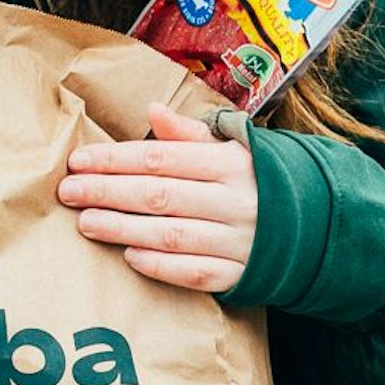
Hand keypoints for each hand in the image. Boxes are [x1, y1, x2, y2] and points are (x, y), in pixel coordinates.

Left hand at [56, 102, 256, 293]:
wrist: (316, 225)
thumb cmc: (256, 180)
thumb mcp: (231, 149)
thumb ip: (188, 134)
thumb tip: (152, 110)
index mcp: (228, 163)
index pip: (161, 159)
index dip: (116, 160)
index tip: (78, 161)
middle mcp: (234, 200)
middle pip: (159, 196)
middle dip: (108, 192)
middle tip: (68, 192)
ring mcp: (238, 240)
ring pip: (172, 235)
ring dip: (124, 229)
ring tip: (85, 223)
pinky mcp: (240, 274)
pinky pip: (195, 273)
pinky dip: (161, 266)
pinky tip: (129, 257)